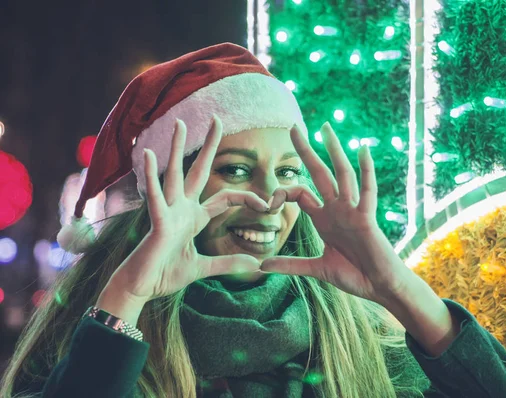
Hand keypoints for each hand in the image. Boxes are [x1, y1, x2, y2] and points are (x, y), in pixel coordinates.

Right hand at [109, 117, 269, 301]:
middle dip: (209, 147)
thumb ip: (228, 263)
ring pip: (175, 174)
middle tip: (217, 120)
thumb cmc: (166, 274)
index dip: (247, 198)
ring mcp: (169, 213)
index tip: (268, 203)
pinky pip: (155, 196)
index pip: (225, 198)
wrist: (142, 289)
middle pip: (199, 171)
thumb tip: (256, 264)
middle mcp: (182, 209)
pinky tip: (149, 153)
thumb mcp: (204, 268)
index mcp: (194, 218)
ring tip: (180, 123)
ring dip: (178, 149)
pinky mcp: (157, 222)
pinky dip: (152, 176)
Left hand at [260, 122, 404, 304]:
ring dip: (333, 151)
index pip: (300, 194)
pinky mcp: (367, 218)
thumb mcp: (316, 269)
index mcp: (323, 219)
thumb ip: (290, 265)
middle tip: (294, 127)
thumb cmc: (354, 276)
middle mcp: (336, 209)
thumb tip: (261, 266)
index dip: (282, 193)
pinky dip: (366, 170)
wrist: (378, 286)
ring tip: (326, 128)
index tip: (269, 204)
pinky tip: (363, 149)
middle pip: (319, 173)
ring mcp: (352, 211)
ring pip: (342, 174)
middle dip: (306, 151)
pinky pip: (367, 191)